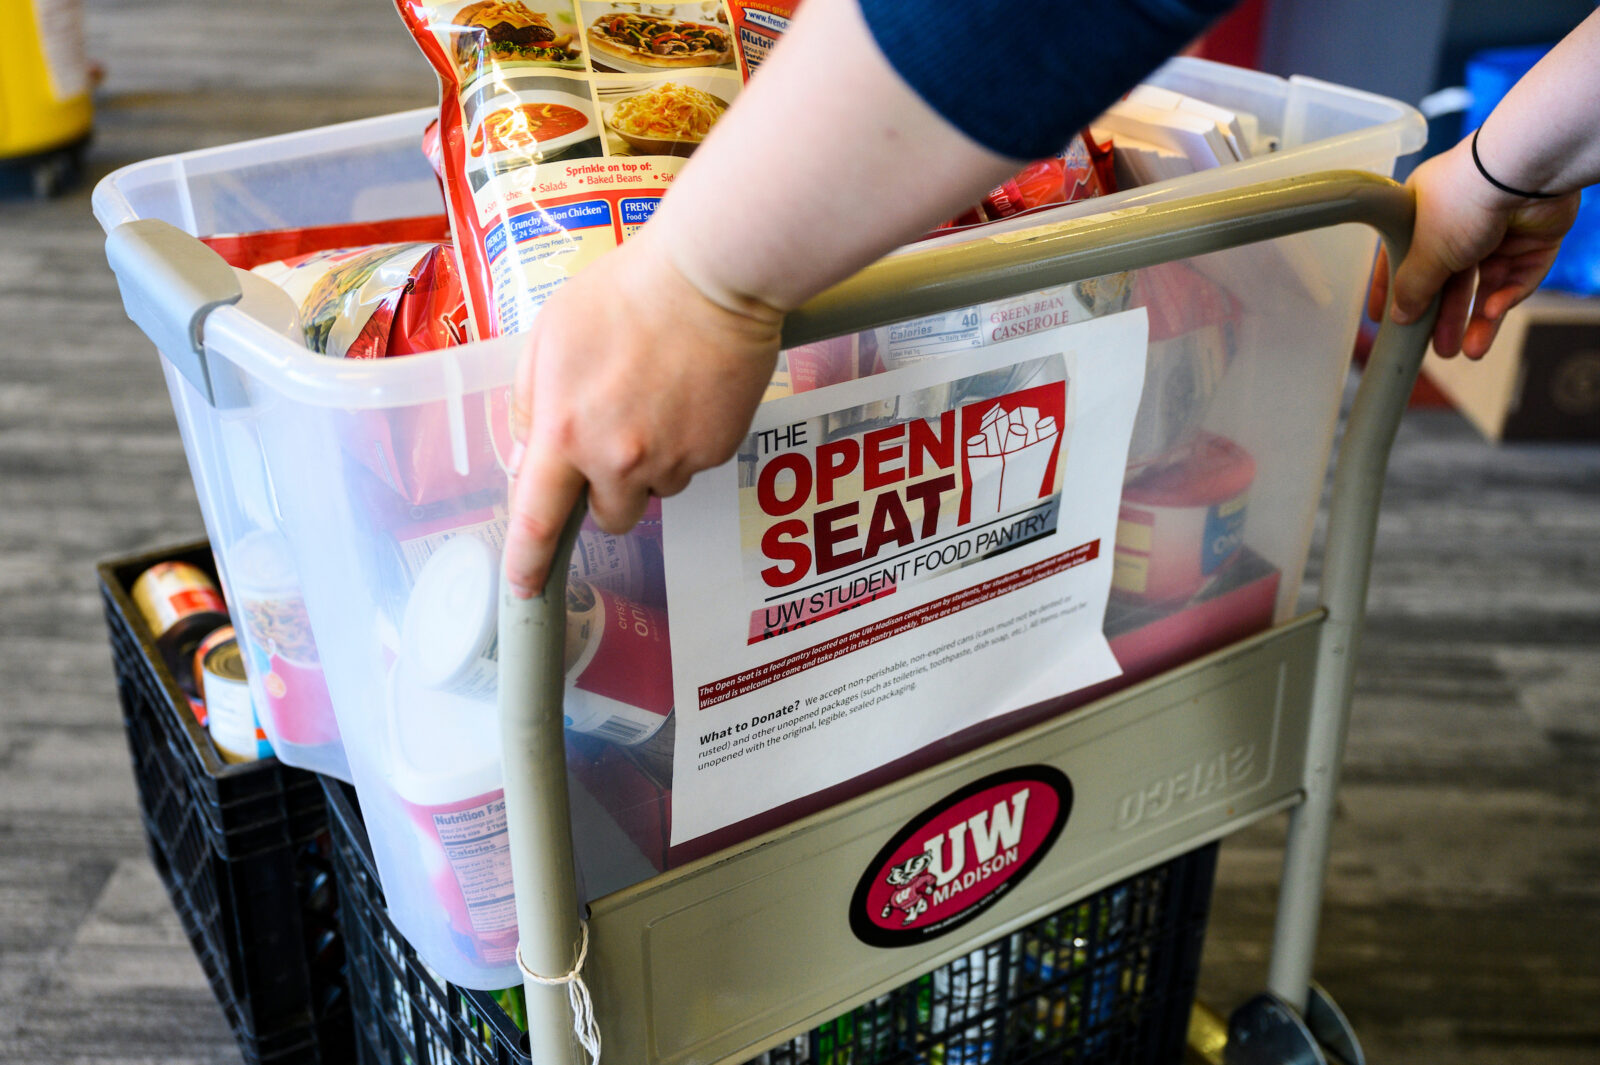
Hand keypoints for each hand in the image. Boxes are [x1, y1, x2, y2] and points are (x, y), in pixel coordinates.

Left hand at [502, 228, 782, 597]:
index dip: (527, 562)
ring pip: (656, 490)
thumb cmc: (625, 293)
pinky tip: (688, 393)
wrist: (711, 278)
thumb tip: (527, 454)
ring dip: (651, 464)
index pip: (537, 520)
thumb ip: (530, 402)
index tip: (523, 586)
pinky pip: (693, 464)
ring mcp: (673, 458)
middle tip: (615, 440)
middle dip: (607, 493)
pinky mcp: (716, 450)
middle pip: (610, 518)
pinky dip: (688, 441)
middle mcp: (619, 458)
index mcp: (565, 432)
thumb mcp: (549, 336)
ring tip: (658, 399)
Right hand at [1368, 136, 1579, 358]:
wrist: (1524, 172)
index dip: (1393, 290)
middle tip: (1439, 349)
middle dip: (1444, 317)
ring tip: (1470, 351)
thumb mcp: (1424, 250)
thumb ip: (1412, 287)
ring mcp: (1500, 229)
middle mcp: (1460, 219)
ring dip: (1476, 318)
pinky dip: (1506, 297)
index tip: (1386, 320)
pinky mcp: (1535, 239)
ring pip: (1486, 284)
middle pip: (1449, 278)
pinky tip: (1492, 314)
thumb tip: (1400, 315)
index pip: (1402, 257)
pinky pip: (1518, 277)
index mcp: (1423, 211)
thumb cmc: (1463, 198)